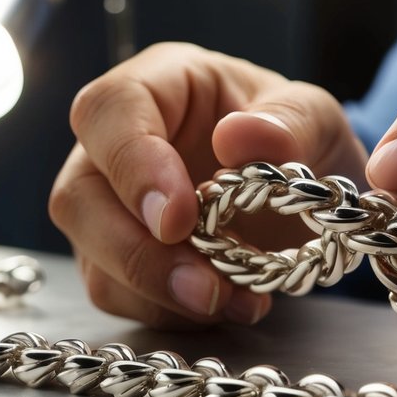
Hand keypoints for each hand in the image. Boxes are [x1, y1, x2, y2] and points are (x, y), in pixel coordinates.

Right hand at [50, 42, 366, 327]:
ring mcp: (108, 204)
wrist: (307, 193)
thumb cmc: (298, 137)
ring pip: (93, 256)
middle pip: (79, 197)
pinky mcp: (117, 257)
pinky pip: (120, 294)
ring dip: (158, 292)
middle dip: (138, 253)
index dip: (132, 167)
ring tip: (232, 301)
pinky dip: (171, 312)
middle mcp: (115, 143)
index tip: (178, 219)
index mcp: (157, 84)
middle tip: (205, 286)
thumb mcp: (317, 116)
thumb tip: (239, 136)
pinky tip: (228, 305)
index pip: (109, 111)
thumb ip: (291, 120)